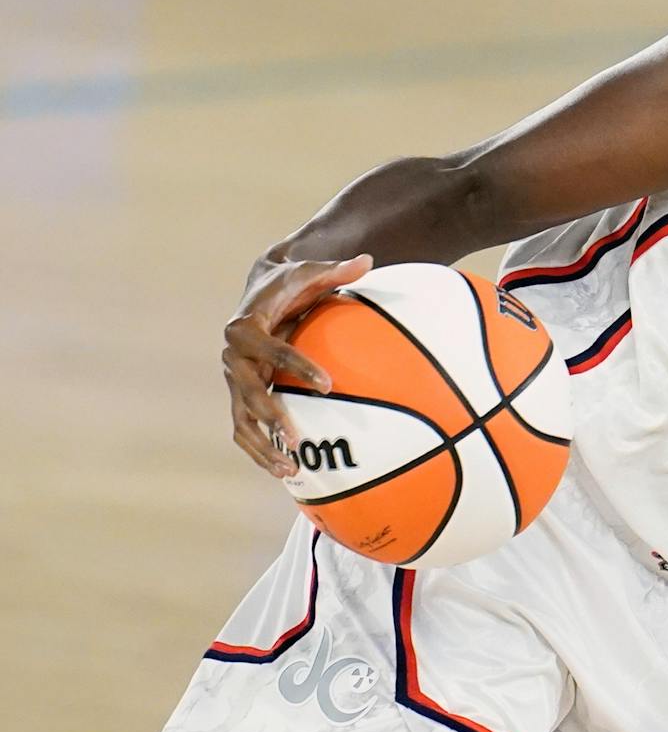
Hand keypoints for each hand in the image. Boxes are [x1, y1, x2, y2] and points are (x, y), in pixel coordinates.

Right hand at [223, 254, 372, 476]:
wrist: (259, 292)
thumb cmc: (289, 283)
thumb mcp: (310, 271)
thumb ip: (337, 268)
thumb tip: (369, 260)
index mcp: (246, 328)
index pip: (270, 349)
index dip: (296, 366)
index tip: (327, 384)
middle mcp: (234, 357)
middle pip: (248, 392)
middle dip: (270, 415)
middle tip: (296, 437)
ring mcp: (235, 381)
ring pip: (241, 420)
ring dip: (261, 446)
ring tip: (290, 469)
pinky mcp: (240, 397)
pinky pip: (246, 429)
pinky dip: (261, 450)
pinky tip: (288, 472)